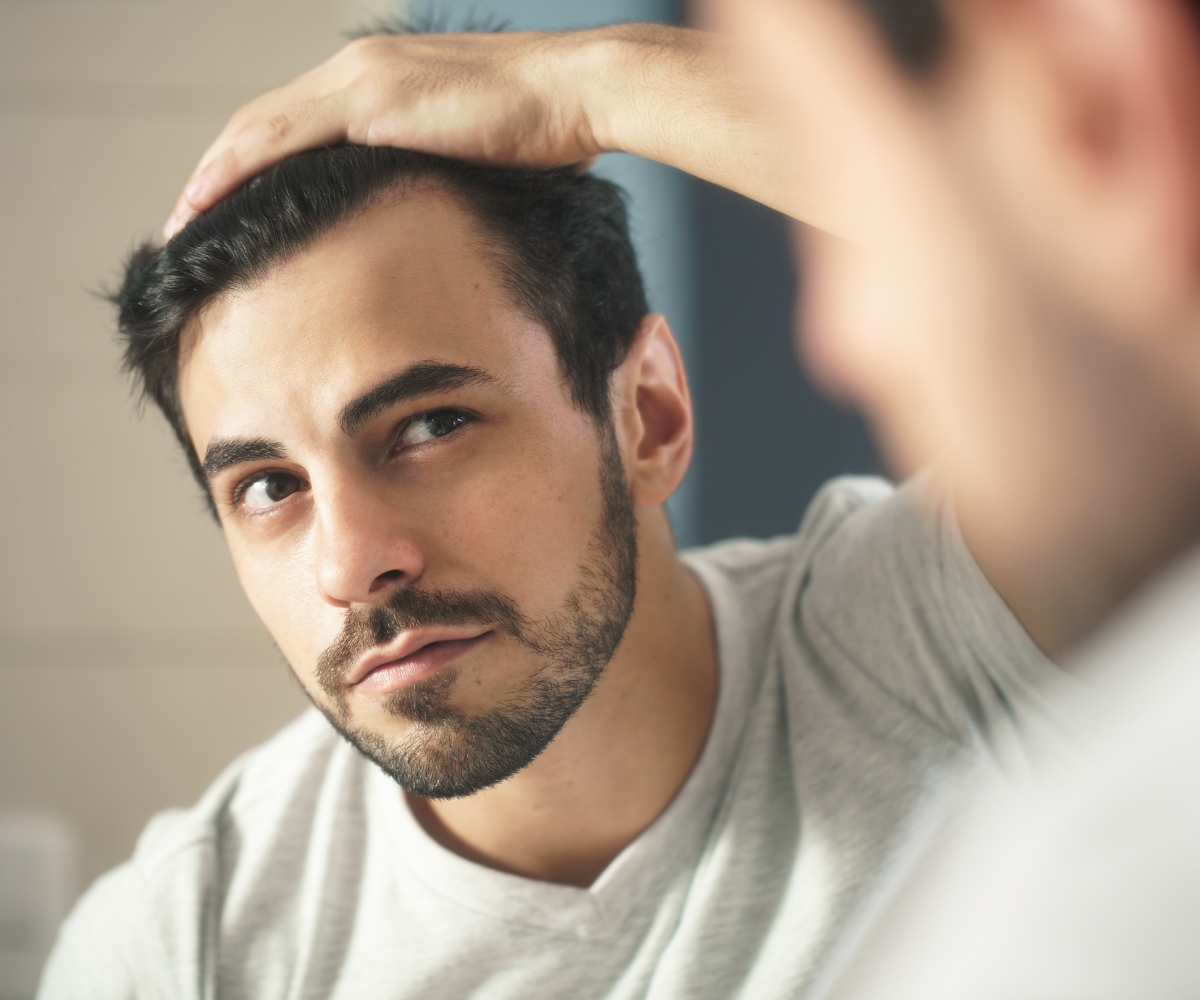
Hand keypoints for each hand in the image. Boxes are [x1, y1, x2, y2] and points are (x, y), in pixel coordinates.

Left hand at [164, 29, 609, 238]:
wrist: (579, 93)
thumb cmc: (547, 131)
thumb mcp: (478, 158)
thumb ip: (439, 175)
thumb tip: (431, 219)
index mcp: (381, 80)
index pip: (296, 123)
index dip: (253, 166)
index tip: (230, 209)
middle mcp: (359, 69)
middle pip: (263, 122)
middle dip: (218, 172)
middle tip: (187, 220)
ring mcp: (361, 81)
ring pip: (258, 128)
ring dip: (212, 175)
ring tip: (183, 221)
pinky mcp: (371, 103)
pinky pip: (281, 140)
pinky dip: (236, 171)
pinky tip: (209, 202)